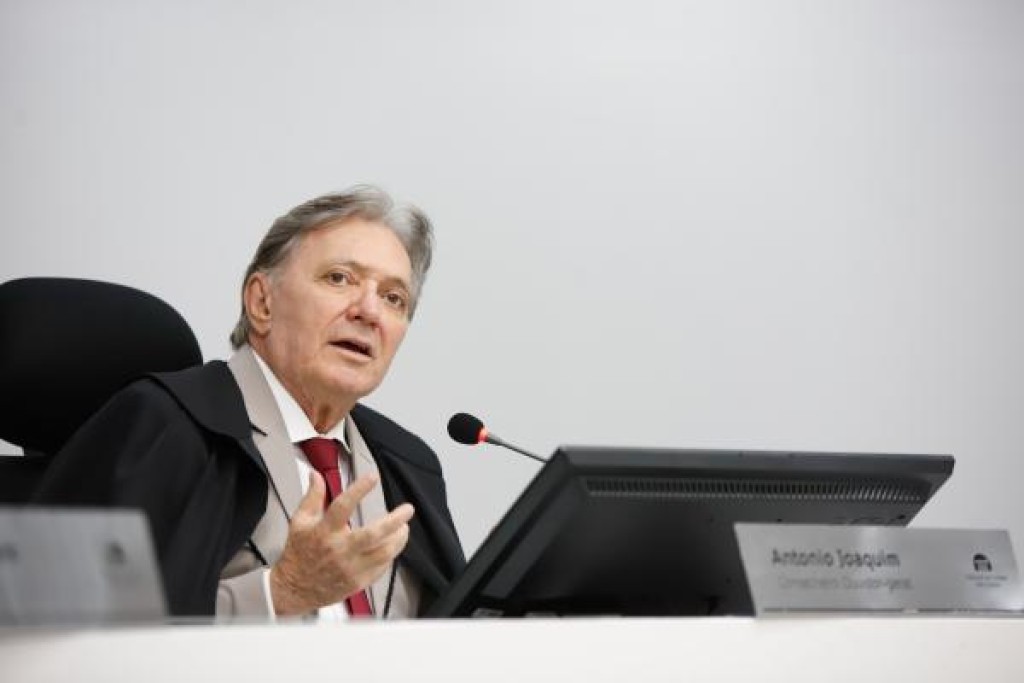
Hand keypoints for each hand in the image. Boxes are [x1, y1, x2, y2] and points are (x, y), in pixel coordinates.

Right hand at [269, 471, 413, 615]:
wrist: (294, 588)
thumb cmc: (298, 554)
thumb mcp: (300, 521)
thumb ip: (312, 497)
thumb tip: (316, 476)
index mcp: (324, 531)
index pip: (343, 506)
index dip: (359, 489)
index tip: (373, 477)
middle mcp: (339, 549)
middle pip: (373, 534)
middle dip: (395, 520)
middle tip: (407, 510)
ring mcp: (350, 567)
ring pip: (384, 552)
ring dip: (398, 538)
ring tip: (403, 528)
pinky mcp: (358, 581)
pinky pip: (382, 567)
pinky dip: (390, 554)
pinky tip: (391, 546)